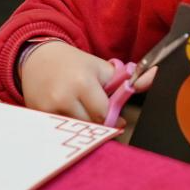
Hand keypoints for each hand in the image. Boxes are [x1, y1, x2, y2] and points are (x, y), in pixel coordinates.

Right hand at [19, 42, 156, 122]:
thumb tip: (153, 79)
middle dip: (98, 123)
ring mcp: (47, 109)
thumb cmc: (76, 64)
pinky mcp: (36, 116)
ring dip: (82, 126)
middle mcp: (63, 98)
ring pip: (75, 131)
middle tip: (97, 113)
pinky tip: (66, 114)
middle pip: (90, 127)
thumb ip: (126, 80)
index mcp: (83, 83)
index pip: (104, 115)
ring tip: (81, 111)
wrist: (39, 58)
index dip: (112, 118)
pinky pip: (59, 130)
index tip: (116, 117)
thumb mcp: (102, 68)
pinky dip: (66, 127)